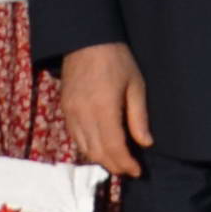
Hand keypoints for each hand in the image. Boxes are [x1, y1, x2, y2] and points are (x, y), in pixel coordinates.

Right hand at [59, 41, 151, 178]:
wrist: (86, 40)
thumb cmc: (116, 60)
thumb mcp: (135, 85)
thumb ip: (139, 117)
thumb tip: (146, 143)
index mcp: (103, 109)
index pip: (114, 147)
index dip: (125, 163)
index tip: (137, 171)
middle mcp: (83, 115)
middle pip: (97, 152)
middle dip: (114, 166)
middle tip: (130, 170)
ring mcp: (70, 113)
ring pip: (84, 148)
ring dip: (100, 159)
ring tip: (117, 162)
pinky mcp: (64, 109)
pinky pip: (75, 137)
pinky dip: (88, 148)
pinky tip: (100, 147)